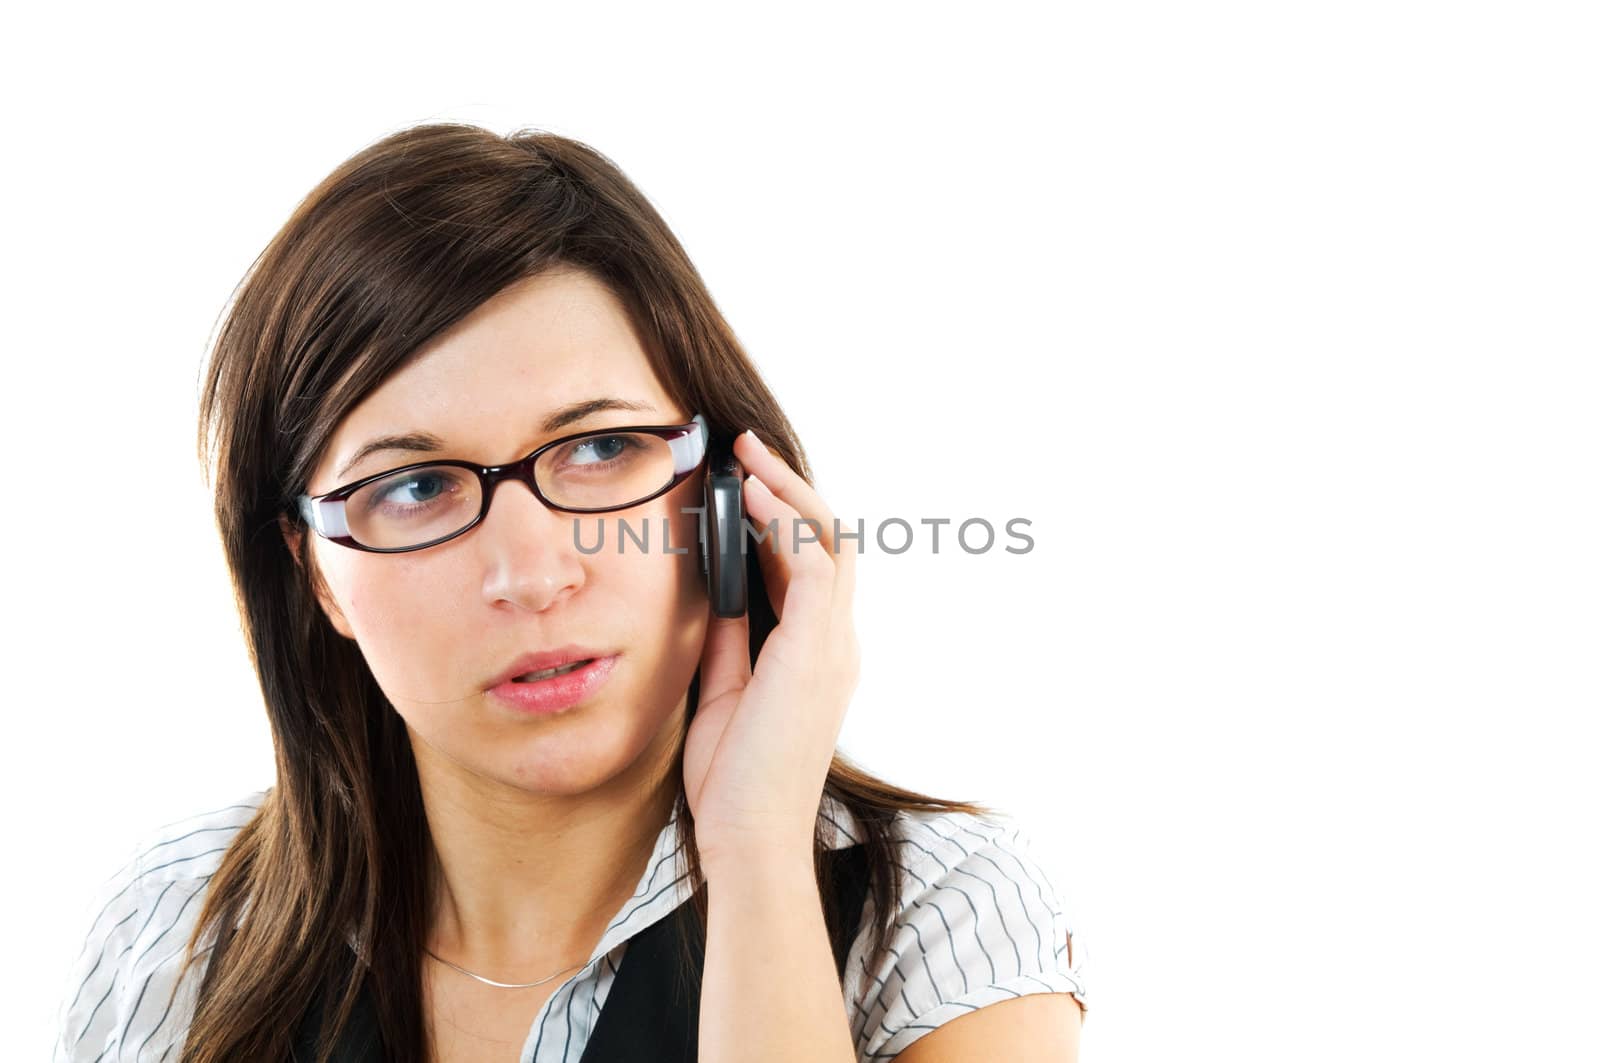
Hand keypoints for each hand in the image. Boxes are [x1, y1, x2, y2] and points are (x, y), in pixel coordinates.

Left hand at [681, 429, 860, 875]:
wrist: (749, 837)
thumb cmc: (734, 781)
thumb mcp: (722, 693)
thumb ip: (728, 641)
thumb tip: (713, 590)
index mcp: (817, 654)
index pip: (811, 567)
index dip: (780, 520)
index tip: (741, 485)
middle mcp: (836, 642)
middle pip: (831, 540)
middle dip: (790, 488)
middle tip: (746, 451)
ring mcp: (833, 644)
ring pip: (830, 538)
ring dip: (787, 491)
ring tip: (747, 457)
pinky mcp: (818, 648)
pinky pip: (815, 563)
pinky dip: (785, 523)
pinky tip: (751, 501)